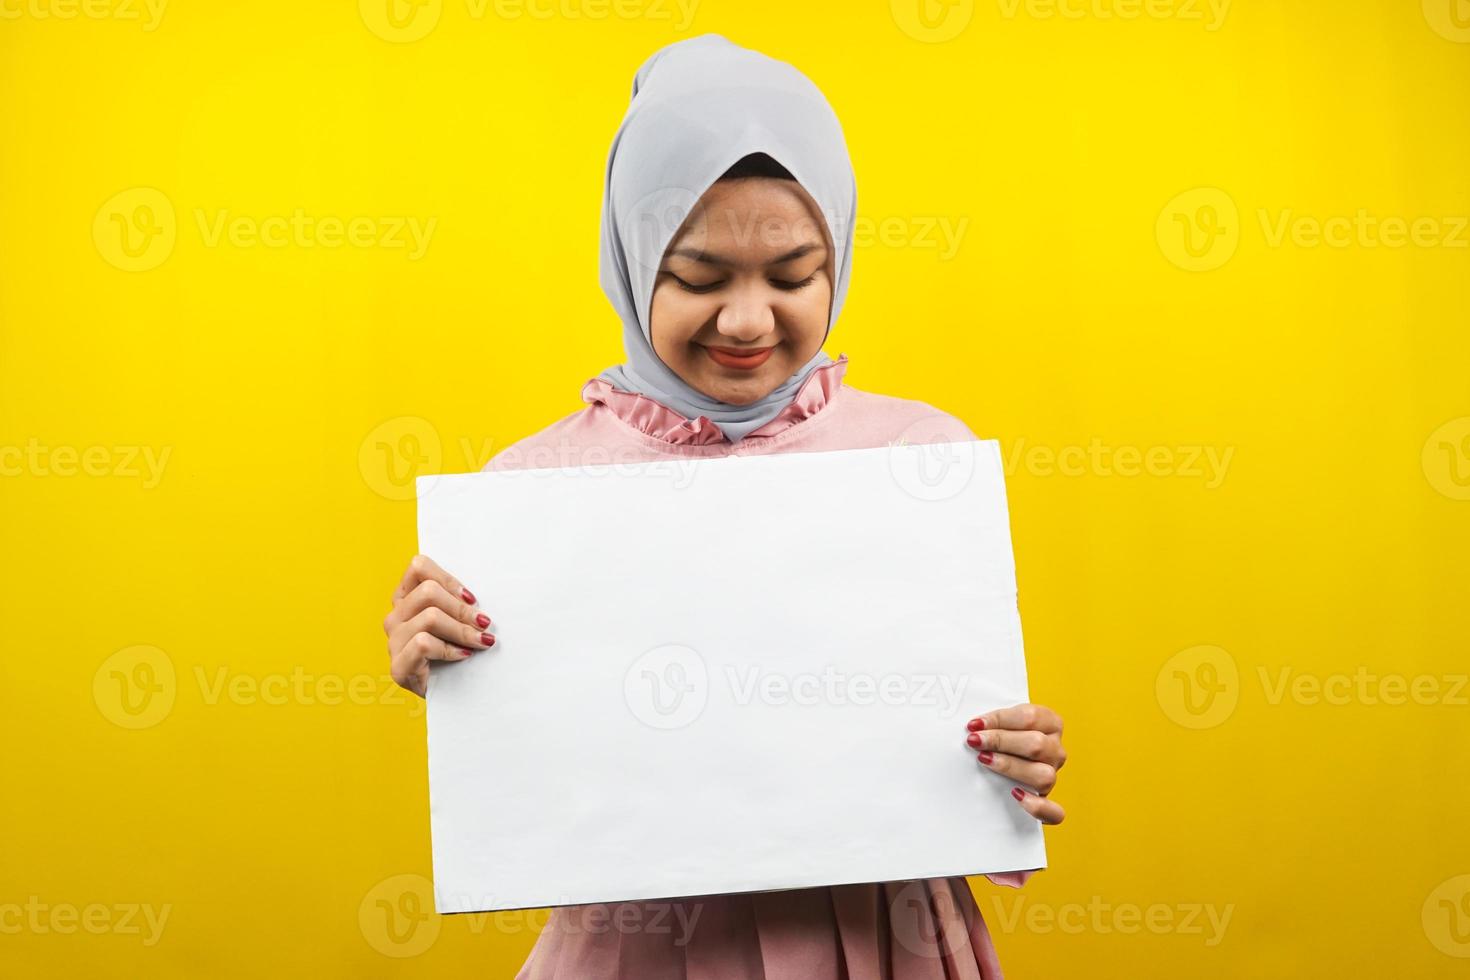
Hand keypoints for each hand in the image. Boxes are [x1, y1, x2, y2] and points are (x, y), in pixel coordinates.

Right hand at [383, 554, 495, 697]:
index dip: (449, 579)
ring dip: (462, 629)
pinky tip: (463, 655)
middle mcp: (395, 617)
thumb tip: (478, 597)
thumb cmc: (456, 651)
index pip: (418, 567)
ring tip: (481, 641)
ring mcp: (394, 642)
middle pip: (428, 592)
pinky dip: (450, 648)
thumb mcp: (457, 619)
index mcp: (406, 599)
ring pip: (430, 617)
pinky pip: (424, 643)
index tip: (472, 598)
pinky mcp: (399, 666)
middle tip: (484, 623)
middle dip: (462, 608)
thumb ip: (458, 601)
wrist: (451, 695)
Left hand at [965, 703, 1066, 824]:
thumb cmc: (1004, 738)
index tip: (975, 725)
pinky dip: (1036, 805)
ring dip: (1011, 767)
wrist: (1010, 761)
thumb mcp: (1004, 723)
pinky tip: (1015, 795)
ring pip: (1043, 775)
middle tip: (975, 741)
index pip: (1030, 717)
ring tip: (985, 760)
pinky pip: (1053, 811)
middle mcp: (1055, 750)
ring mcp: (1053, 775)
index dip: (1000, 719)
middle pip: (1036, 744)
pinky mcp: (1049, 802)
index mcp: (1050, 723)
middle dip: (1000, 741)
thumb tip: (973, 725)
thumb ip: (995, 722)